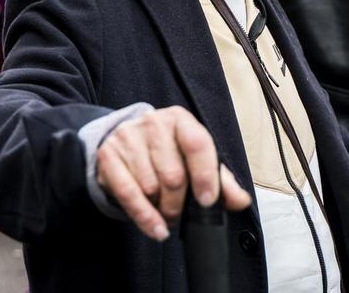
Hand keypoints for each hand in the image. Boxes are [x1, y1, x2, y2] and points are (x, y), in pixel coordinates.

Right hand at [96, 106, 251, 240]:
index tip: (207, 200)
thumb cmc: (166, 152)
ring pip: (151, 187)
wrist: (124, 142)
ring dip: (161, 208)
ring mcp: (128, 136)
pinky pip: (128, 194)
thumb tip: (240, 200)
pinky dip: (145, 217)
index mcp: (181, 120)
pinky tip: (155, 228)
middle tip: (179, 213)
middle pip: (173, 174)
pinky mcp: (108, 155)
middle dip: (179, 203)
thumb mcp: (194, 160)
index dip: (205, 175)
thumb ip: (220, 180)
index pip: (197, 144)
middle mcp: (153, 123)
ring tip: (164, 210)